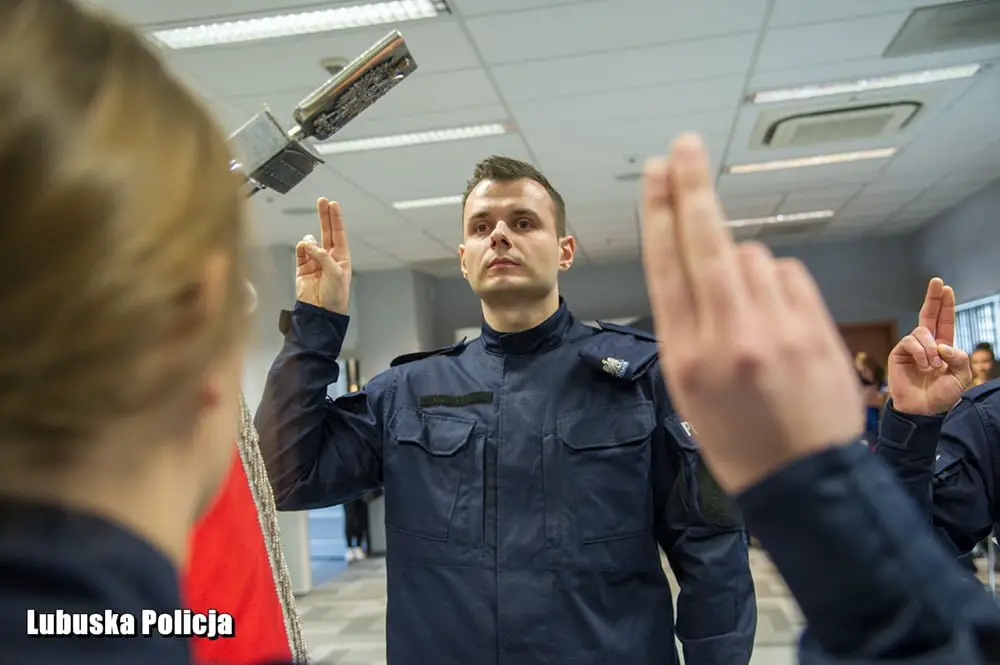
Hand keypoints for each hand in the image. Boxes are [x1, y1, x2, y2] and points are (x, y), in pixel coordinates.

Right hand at [296, 198, 350, 313]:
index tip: (333, 204)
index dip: (335, 218)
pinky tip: (304, 250)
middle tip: (322, 201)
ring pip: (310, 242)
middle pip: (325, 231)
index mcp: (341, 257)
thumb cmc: (334, 296)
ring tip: (312, 251)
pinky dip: (301, 248)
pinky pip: (300, 251)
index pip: (338, 233)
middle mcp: (328, 257)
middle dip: (324, 216)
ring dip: (310, 242)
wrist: (321, 312)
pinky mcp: (302, 267)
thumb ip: (323, 256)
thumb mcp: (335, 273)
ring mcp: (315, 261)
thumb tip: (309, 243)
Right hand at [639, 133, 862, 493]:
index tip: (657, 174)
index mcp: (684, 355)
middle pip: (704, 242)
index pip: (666, 266)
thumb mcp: (688, 389)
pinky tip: (777, 316)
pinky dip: (777, 282)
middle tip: (684, 147)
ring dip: (744, 265)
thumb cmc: (737, 437)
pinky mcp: (814, 330)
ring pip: (752, 256)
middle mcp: (726, 337)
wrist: (802, 481)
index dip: (659, 212)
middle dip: (691, 187)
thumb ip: (688, 324)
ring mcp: (774, 331)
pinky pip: (788, 275)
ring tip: (750, 311)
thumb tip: (702, 264)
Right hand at [887, 278, 970, 414]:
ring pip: (922, 332)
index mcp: (943, 347)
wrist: (922, 409)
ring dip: (931, 348)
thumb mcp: (961, 377)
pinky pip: (910, 342)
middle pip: (929, 315)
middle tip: (936, 281)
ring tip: (933, 366)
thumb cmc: (942, 395)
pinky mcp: (899, 353)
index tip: (946, 288)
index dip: (945, 306)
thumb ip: (959, 358)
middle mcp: (927, 344)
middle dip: (933, 298)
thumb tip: (942, 344)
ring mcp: (912, 348)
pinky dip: (921, 353)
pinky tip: (924, 366)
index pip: (944, 321)